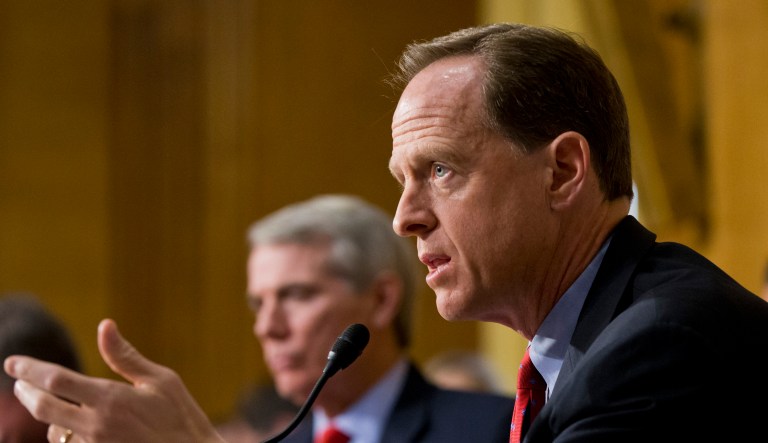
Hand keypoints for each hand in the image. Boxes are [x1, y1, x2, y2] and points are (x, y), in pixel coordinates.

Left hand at [4, 319, 224, 442]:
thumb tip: (104, 326)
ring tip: (52, 404)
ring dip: (49, 417)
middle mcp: (97, 426)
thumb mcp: (161, 380)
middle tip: (19, 382)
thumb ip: (125, 356)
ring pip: (53, 432)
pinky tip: (73, 427)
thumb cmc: (181, 416)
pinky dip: (66, 434)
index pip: (57, 380)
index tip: (13, 362)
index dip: (30, 369)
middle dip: (26, 392)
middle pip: (43, 408)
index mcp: (111, 399)